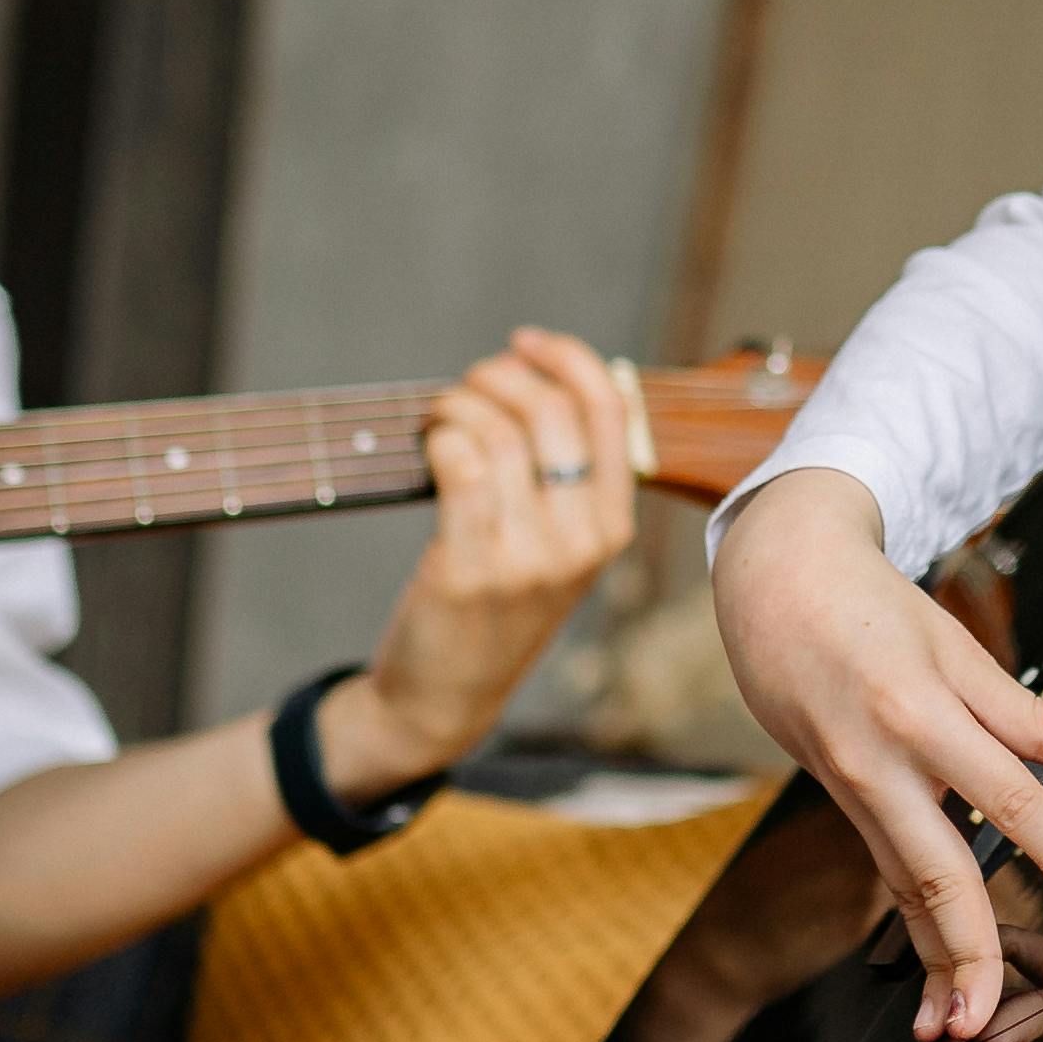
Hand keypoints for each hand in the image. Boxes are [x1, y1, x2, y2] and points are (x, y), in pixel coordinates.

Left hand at [338, 332, 648, 791]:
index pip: (611, 410)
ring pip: (498, 431)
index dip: (566, 358)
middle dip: (497, 377)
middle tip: (465, 388)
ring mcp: (529, 559)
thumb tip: (546, 379)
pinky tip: (429, 444)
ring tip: (439, 416)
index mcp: (613, 527)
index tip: (522, 343)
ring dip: (457, 404)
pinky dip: (439, 437)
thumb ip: (566, 478)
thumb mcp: (557, 550)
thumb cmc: (495, 607)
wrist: (445, 698)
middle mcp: (582, 542)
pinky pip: (459, 464)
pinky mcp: (471, 570)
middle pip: (550, 410)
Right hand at [709, 471, 1042, 1041]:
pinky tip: (931, 973)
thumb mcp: (955, 645)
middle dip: (963, 952)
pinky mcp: (836, 797)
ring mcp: (847, 786)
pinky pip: (883, 868)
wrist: (770, 579)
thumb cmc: (870, 603)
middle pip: (929, 872)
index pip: (1005, 794)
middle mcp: (875, 762)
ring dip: (928, 960)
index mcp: (916, 711)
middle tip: (988, 1019)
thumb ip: (1031, 712)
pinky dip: (909, 923)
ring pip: (898, 886)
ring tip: (955, 1024)